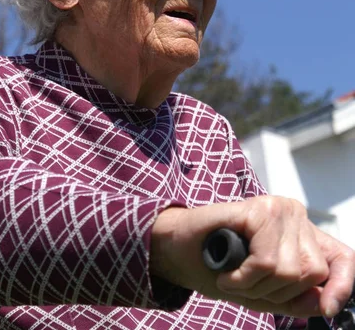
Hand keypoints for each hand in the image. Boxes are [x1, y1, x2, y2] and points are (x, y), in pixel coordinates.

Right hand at [150, 196, 354, 316]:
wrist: (178, 248)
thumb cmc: (220, 267)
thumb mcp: (264, 291)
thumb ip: (296, 298)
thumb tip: (324, 304)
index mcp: (302, 232)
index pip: (343, 258)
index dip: (343, 285)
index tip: (327, 309)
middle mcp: (294, 213)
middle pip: (311, 272)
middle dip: (277, 292)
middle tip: (246, 284)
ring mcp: (278, 208)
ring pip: (289, 270)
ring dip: (256, 286)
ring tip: (235, 276)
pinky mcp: (259, 209)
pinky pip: (266, 261)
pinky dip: (244, 278)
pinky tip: (228, 273)